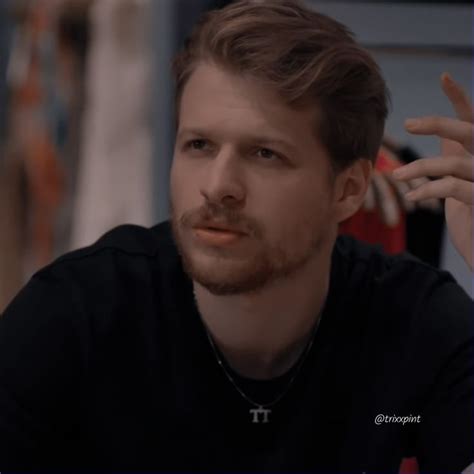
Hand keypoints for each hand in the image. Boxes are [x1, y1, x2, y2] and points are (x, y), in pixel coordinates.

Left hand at [392, 73, 472, 269]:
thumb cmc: (471, 216)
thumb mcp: (460, 183)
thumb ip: (453, 158)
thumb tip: (435, 138)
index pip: (473, 120)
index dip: (460, 98)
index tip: (444, 76)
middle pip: (469, 132)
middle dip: (438, 124)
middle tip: (408, 123)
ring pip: (455, 162)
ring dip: (421, 168)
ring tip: (397, 176)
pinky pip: (454, 188)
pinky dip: (429, 190)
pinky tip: (411, 196)